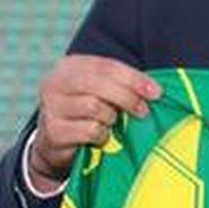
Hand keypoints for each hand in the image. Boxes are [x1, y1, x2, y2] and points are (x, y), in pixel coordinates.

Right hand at [28, 56, 160, 189]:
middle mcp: (56, 83)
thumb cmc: (85, 111)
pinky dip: (102, 134)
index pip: (106, 66)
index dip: (133, 78)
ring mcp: (52, 108)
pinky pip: (90, 130)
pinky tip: (101, 135)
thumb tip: (154, 90)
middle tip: (143, 111)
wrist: (54, 142)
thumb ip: (121, 85)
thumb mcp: (100, 91)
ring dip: (111, 117)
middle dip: (127, 97)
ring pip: (94, 108)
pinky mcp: (54, 132)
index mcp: (70, 66)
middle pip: (98, 84)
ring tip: (112, 121)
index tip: (156, 92)